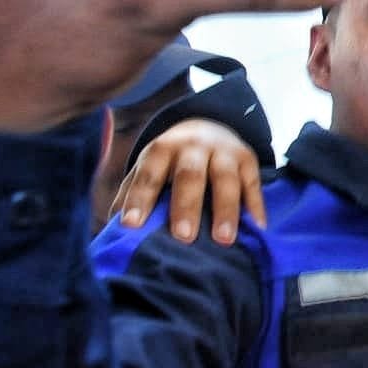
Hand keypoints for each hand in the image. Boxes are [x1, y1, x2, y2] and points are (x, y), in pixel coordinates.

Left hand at [112, 119, 265, 243]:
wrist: (207, 128)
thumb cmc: (171, 161)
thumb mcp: (148, 168)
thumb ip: (130, 194)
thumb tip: (110, 229)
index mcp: (162, 149)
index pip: (149, 173)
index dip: (140, 198)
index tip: (131, 225)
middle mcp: (194, 146)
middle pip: (190, 175)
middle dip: (186, 205)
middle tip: (183, 236)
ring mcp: (224, 152)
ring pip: (226, 179)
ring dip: (225, 209)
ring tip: (224, 239)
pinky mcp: (249, 159)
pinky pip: (254, 183)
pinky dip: (255, 205)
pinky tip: (256, 227)